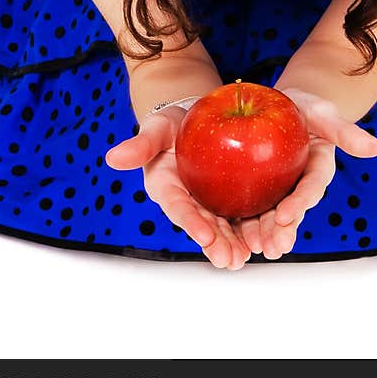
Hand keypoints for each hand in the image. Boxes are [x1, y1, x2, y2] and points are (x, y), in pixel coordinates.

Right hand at [105, 107, 251, 270]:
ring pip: (223, 225)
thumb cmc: (171, 125)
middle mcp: (189, 201)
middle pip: (203, 224)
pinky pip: (242, 213)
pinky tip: (264, 239)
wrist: (194, 118)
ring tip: (244, 258)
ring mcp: (210, 201)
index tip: (203, 235)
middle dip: (216, 243)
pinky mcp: (230, 196)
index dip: (190, 221)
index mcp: (167, 188)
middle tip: (229, 259)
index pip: (178, 207)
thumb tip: (112, 158)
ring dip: (233, 244)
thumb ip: (140, 145)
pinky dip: (252, 227)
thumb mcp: (156, 128)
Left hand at [233, 86, 376, 259]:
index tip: (285, 215)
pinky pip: (251, 206)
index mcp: (318, 168)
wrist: (279, 104)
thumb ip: (345, 131)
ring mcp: (280, 189)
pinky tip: (232, 237)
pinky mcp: (260, 189)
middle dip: (283, 230)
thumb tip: (376, 147)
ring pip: (272, 216)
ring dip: (264, 234)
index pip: (311, 187)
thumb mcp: (322, 112)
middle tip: (273, 247)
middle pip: (292, 210)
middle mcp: (300, 184)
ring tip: (254, 250)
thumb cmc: (304, 106)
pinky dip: (243, 222)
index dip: (300, 202)